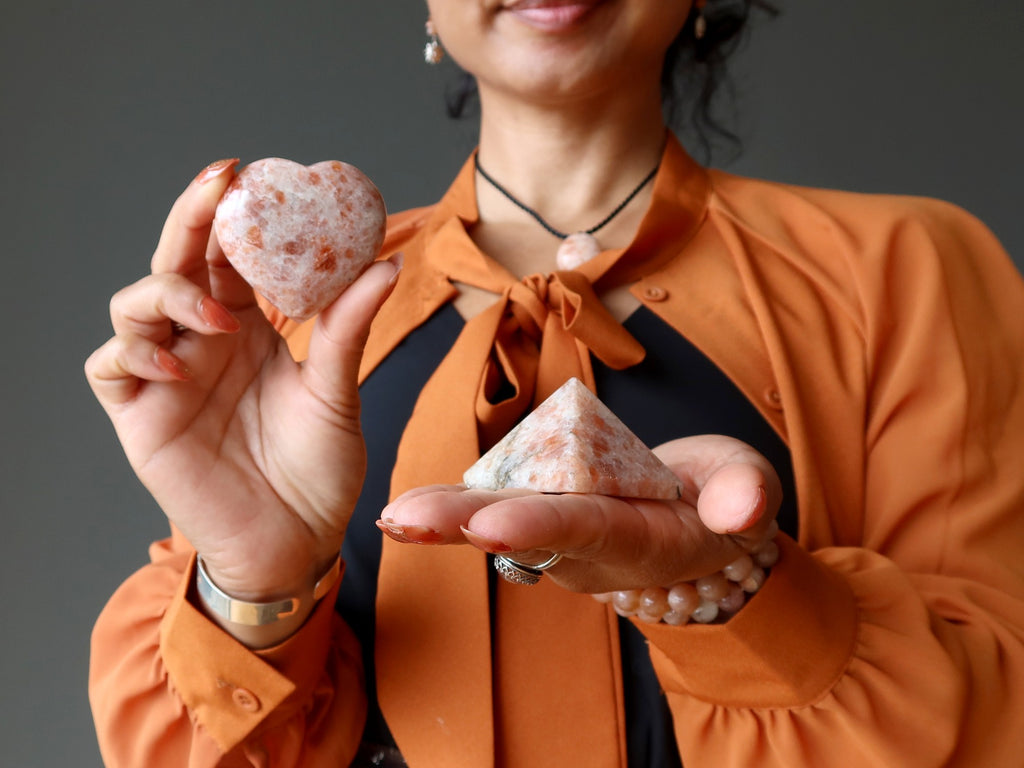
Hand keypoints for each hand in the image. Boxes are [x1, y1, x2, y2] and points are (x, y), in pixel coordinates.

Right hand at [85, 159, 399, 600]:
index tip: (248, 173)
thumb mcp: (338, 393)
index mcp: (250, 329)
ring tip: (217, 317)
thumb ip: (346, 329)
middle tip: (216, 187)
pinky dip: (132, 353)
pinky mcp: (141, 417)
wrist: (298, 542)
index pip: (228, 256)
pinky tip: (177, 366)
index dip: (230, 214)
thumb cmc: (318, 470)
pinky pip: (109, 366)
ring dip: (167, 294)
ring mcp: (168, 377)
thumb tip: (386, 263)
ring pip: (132, 303)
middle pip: (177, 262)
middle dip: (190, 221)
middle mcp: (203, 343)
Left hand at [379, 435, 780, 592]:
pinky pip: (493, 505)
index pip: (586, 528)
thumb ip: (745, 494)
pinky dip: (449, 506)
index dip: (541, 525)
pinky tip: (400, 510)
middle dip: (464, 525)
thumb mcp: (748, 491)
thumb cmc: (722, 500)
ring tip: (393, 513)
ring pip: (497, 520)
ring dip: (444, 517)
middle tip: (407, 521)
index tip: (493, 524)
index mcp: (638, 536)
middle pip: (523, 532)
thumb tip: (740, 507)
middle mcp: (587, 541)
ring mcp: (562, 527)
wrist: (698, 517)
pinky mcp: (545, 507)